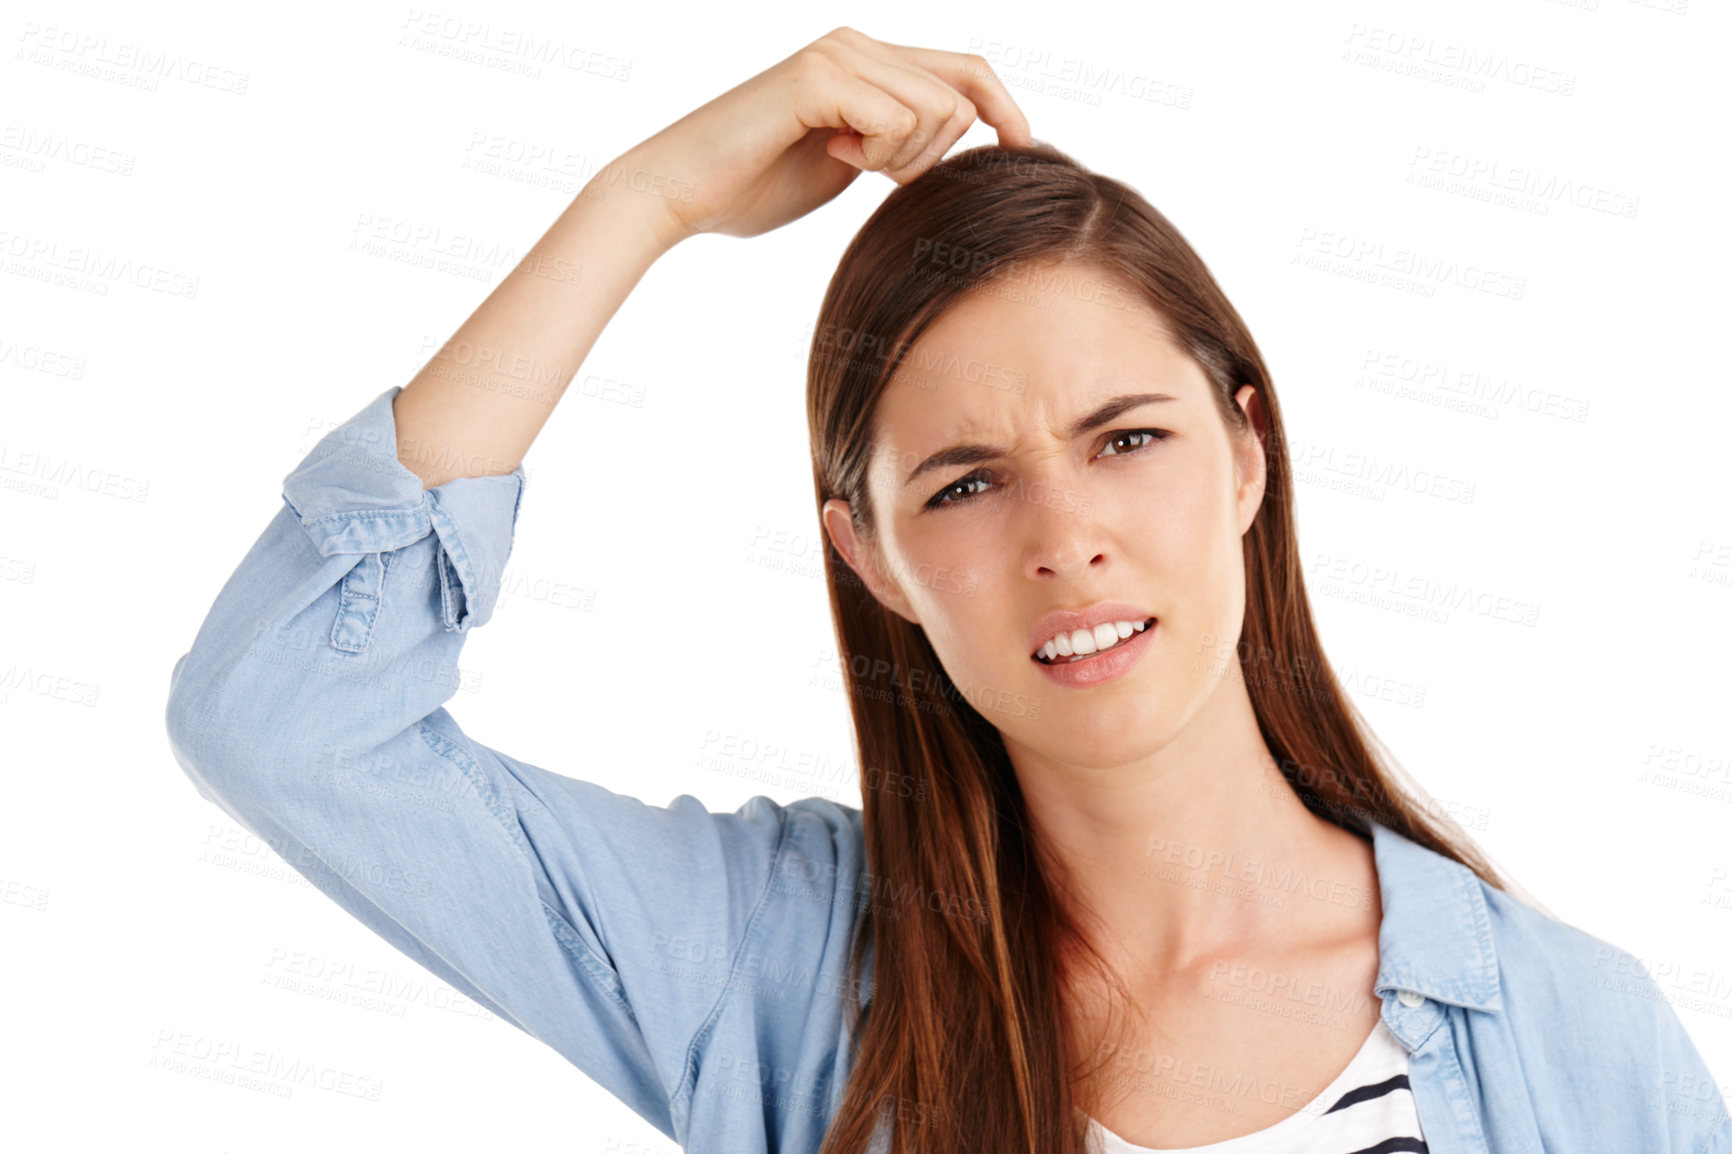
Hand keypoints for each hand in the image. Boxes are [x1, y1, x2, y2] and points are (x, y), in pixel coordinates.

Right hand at [603, 26, 1032, 244]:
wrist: (679, 194)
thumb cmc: (754, 187)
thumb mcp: (848, 163)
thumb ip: (896, 143)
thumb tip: (957, 137)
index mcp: (867, 61)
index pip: (966, 70)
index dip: (1005, 108)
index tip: (1020, 149)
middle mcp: (856, 43)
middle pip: (961, 94)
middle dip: (934, 153)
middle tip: (871, 170)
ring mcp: (837, 54)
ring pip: (937, 110)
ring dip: (902, 157)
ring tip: (844, 161)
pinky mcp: (817, 77)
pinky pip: (897, 118)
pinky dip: (877, 153)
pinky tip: (830, 155)